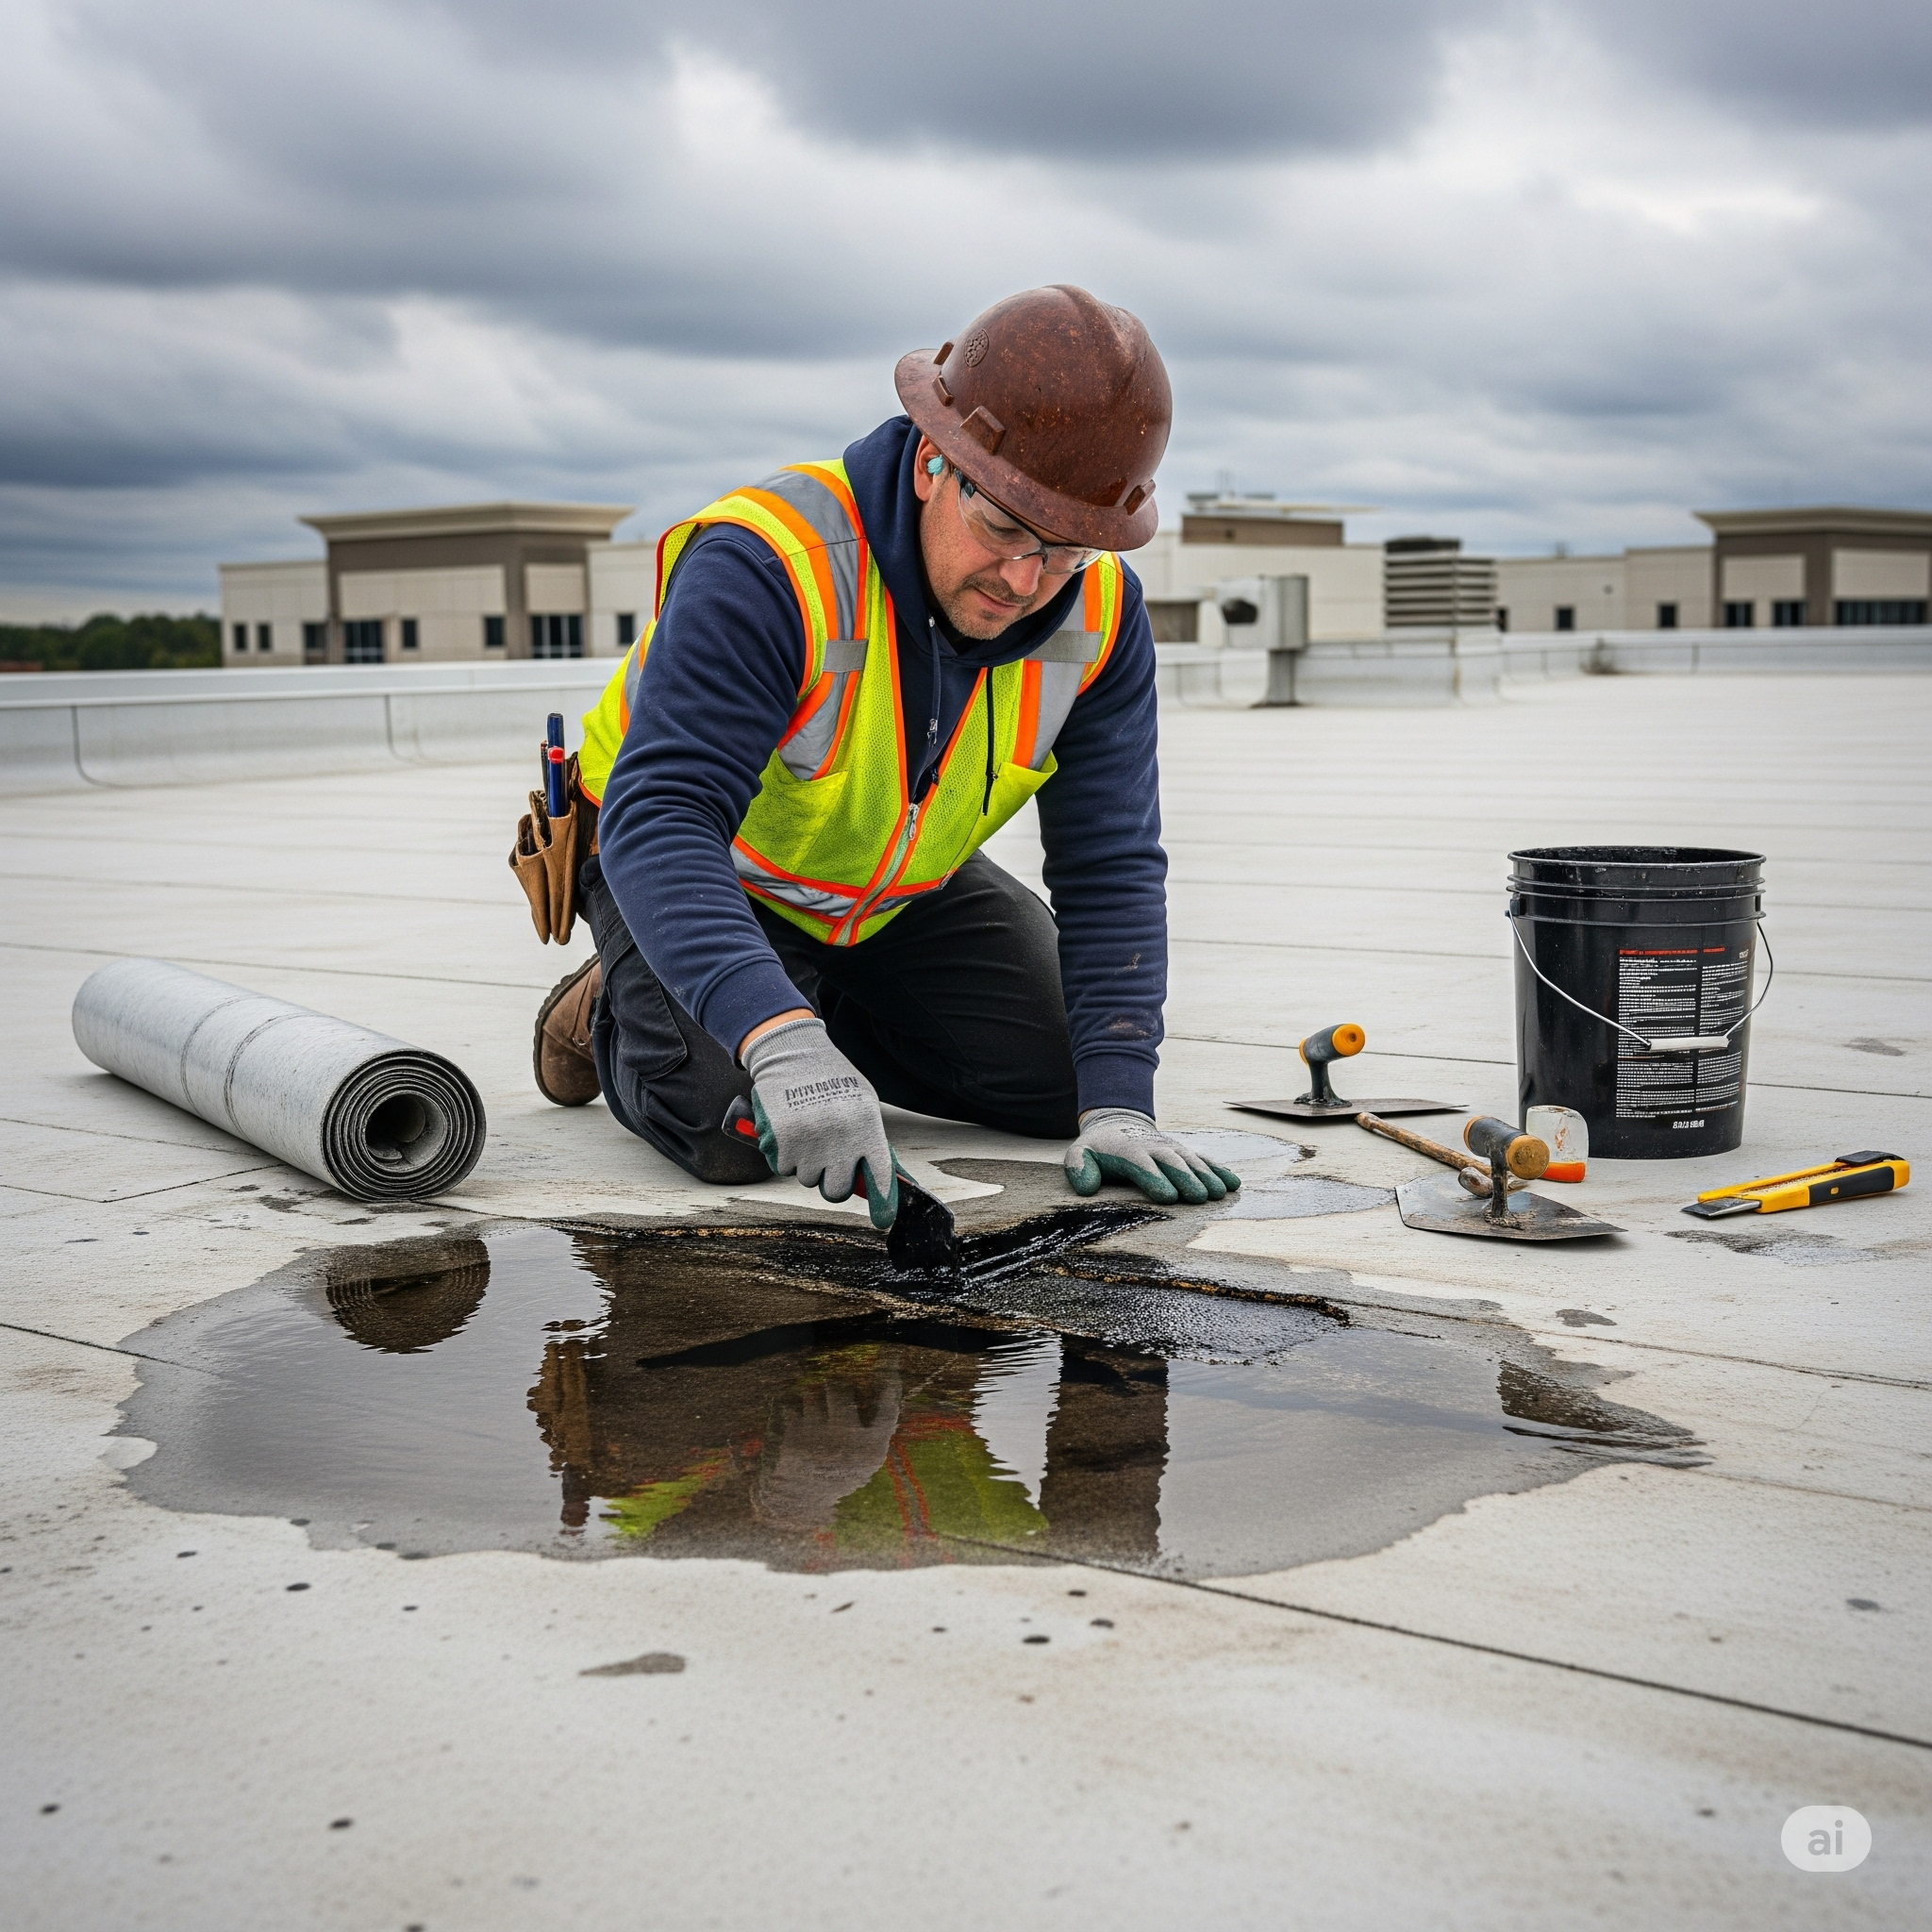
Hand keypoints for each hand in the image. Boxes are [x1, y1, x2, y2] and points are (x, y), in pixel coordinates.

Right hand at [742, 1016, 897, 1227]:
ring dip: (807, 1164)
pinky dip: (785, 1155)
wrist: (791, 1053)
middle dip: (833, 1181)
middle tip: (829, 1162)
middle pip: (837, 1190)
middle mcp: (839, 1139)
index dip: (883, 1202)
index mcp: (866, 1126)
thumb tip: (888, 1178)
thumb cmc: (832, 1079)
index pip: (879, 1175)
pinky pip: (783, 1167)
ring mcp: (809, 1143)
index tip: (883, 1220)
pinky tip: (790, 1129)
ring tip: (808, 1132)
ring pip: (807, 1179)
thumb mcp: (863, 1103)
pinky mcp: (781, 1143)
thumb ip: (872, 1139)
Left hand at [1063, 1109, 1240, 1205]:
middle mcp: (1154, 1148)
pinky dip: (1219, 1170)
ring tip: (1221, 1193)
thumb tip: (1086, 1189)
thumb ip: (1078, 1168)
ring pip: (1192, 1160)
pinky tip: (1234, 1184)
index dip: (1155, 1180)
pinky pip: (1204, 1160)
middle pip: (1173, 1163)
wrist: (1118, 1123)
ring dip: (1207, 1176)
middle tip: (1201, 1198)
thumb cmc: (1098, 1148)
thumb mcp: (1079, 1153)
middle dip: (1187, 1179)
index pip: (1142, 1165)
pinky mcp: (1184, 1152)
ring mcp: (1172, 1149)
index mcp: (1128, 1151)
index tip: (1168, 1197)